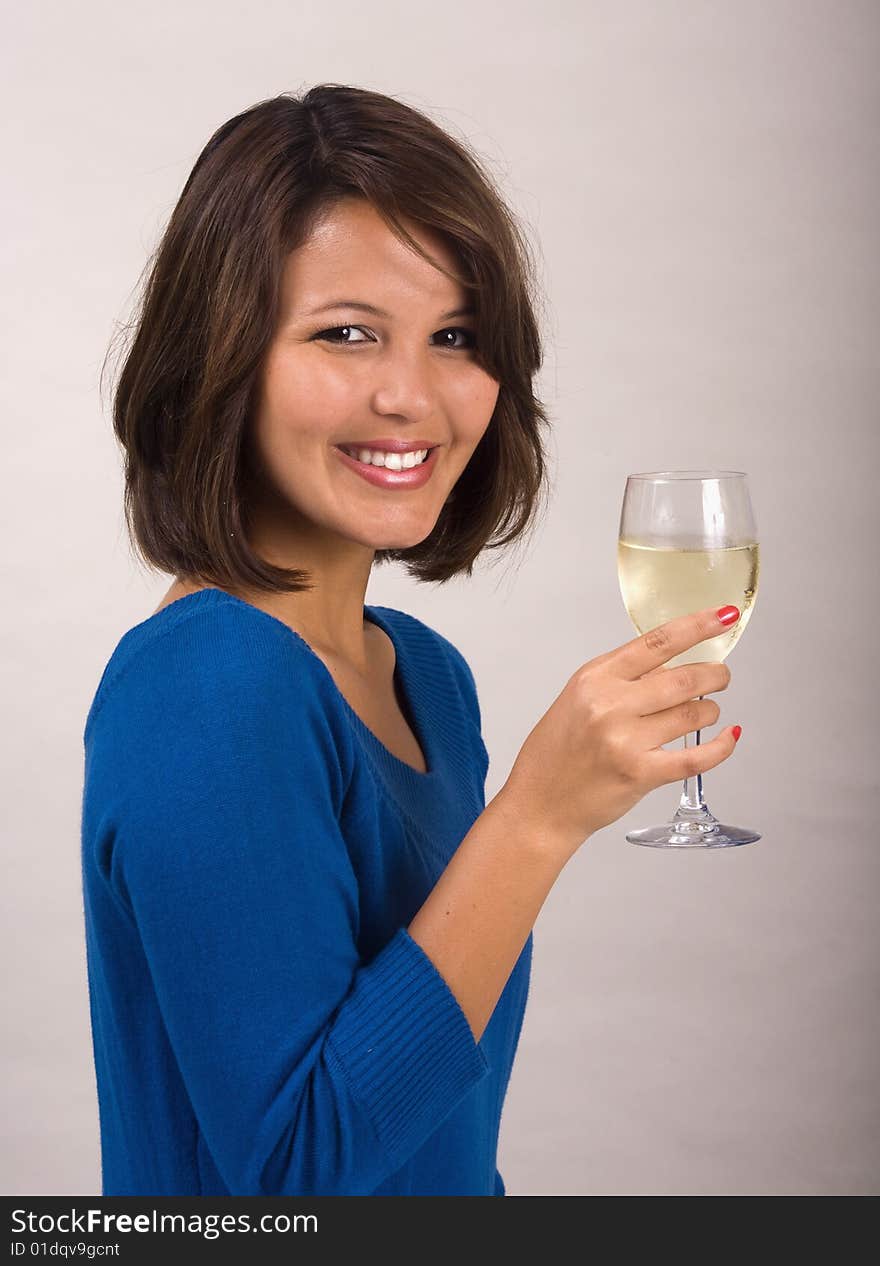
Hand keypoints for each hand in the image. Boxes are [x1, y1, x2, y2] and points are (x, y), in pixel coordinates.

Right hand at [497, 606, 738, 861]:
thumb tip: (670, 665)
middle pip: (684, 678)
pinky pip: (696, 757)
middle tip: (721, 676)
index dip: (697, 626)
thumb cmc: (556, 754)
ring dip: (710, 711)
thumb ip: (619, 680)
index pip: (657, 642)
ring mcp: (625, 739)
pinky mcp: (640, 773)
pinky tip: (727, 738)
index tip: (723, 616)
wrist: (539, 804)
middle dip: (714, 675)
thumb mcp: (577, 699)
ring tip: (706, 712)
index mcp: (594, 678)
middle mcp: (610, 704)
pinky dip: (720, 747)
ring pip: (693, 714)